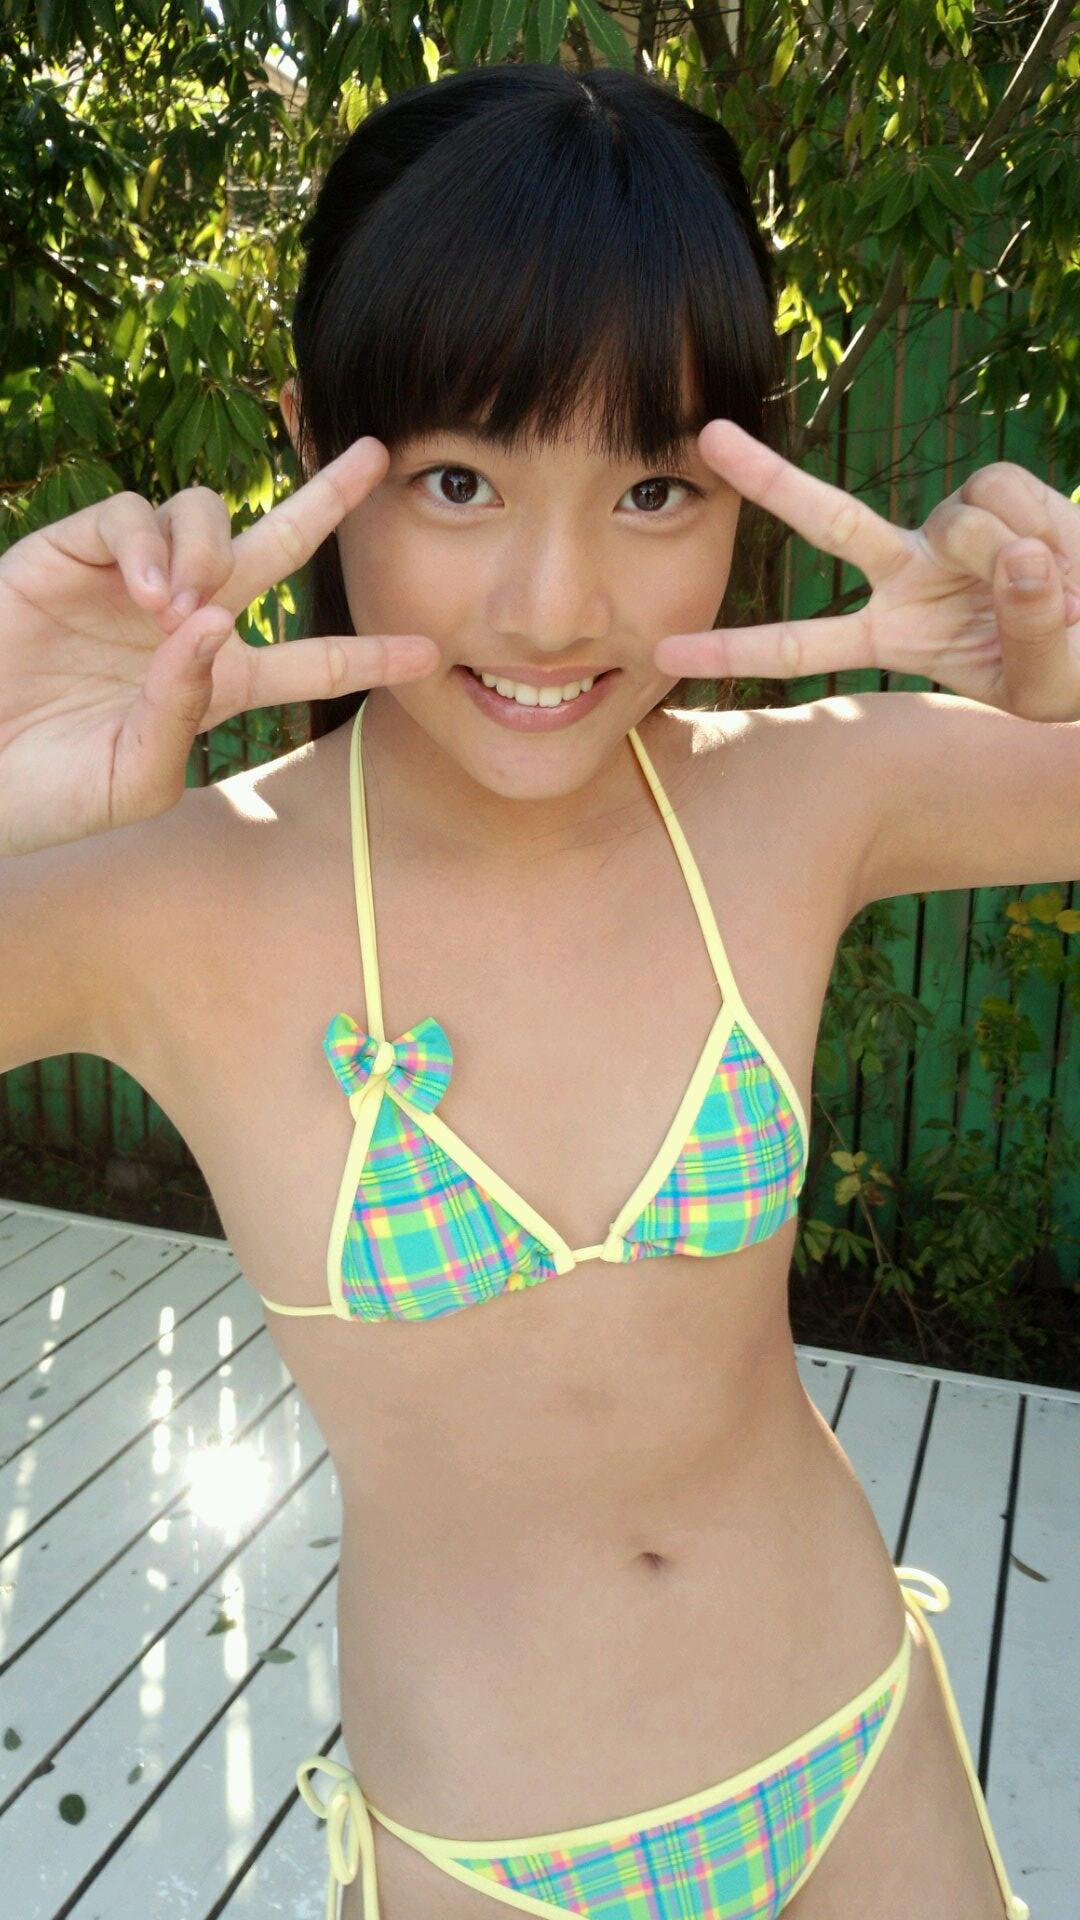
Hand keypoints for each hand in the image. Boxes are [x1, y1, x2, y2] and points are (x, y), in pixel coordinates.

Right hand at [0, 437, 438, 855]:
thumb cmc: (49, 796)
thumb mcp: (133, 776)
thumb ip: (181, 712)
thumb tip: (216, 622)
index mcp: (214, 683)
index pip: (308, 660)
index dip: (365, 654)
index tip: (429, 652)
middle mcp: (184, 620)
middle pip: (273, 545)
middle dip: (325, 499)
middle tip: (374, 457)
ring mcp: (128, 582)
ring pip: (201, 514)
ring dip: (208, 549)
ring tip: (180, 608)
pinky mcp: (68, 554)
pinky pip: (127, 516)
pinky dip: (147, 543)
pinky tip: (148, 593)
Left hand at [654, 421, 1079, 720]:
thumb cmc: (1075, 677)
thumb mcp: (1047, 686)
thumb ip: (1030, 634)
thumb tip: (1014, 556)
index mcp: (895, 637)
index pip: (801, 647)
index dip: (735, 652)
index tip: (665, 655)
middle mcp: (907, 574)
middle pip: (828, 520)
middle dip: (768, 478)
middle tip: (708, 435)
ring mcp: (948, 532)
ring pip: (964, 518)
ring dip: (1021, 555)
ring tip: (1063, 592)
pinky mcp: (996, 496)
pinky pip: (1010, 495)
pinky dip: (1048, 526)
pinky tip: (1068, 557)